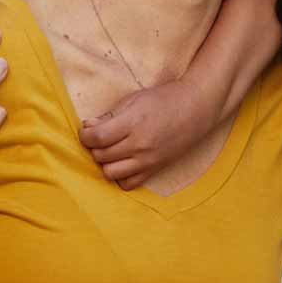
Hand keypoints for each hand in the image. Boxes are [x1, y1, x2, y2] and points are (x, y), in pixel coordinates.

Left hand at [79, 76, 217, 189]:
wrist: (196, 109)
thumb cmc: (164, 99)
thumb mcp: (134, 99)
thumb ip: (110, 115)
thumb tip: (88, 127)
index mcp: (133, 123)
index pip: (97, 137)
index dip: (85, 135)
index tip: (86, 131)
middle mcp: (139, 144)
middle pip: (101, 155)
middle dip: (94, 147)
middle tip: (99, 138)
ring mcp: (148, 160)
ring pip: (110, 173)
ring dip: (105, 163)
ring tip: (110, 151)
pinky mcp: (155, 169)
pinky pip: (128, 184)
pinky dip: (120, 176)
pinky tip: (122, 163)